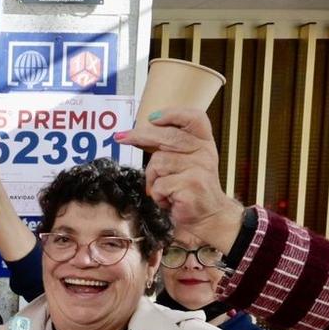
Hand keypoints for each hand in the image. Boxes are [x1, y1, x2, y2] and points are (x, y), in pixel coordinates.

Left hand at [119, 110, 244, 253]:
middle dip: (139, 136)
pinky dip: (158, 195)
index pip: (194, 118)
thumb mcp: (184, 161)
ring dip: (153, 179)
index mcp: (204, 142)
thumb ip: (166, 146)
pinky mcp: (191, 185)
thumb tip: (134, 134)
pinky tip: (168, 200)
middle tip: (120, 138)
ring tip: (164, 188)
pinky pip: (159, 185)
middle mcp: (205, 152)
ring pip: (158, 163)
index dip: (173, 114)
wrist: (208, 215)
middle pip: (168, 136)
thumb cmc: (190, 186)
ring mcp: (200, 168)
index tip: (152, 118)